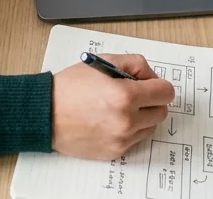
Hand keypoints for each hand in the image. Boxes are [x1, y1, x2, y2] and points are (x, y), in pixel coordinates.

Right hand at [52, 54, 174, 160]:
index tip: (148, 82)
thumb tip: (152, 76)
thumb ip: (134, 64)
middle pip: (162, 111)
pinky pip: (136, 139)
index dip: (158, 84)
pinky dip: (130, 129)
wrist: (46, 113)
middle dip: (151, 99)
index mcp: (126, 96)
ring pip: (151, 126)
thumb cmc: (71, 86)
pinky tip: (111, 118)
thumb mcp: (103, 61)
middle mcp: (127, 121)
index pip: (165, 92)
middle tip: (133, 93)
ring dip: (142, 115)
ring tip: (120, 106)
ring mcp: (122, 140)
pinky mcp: (115, 152)